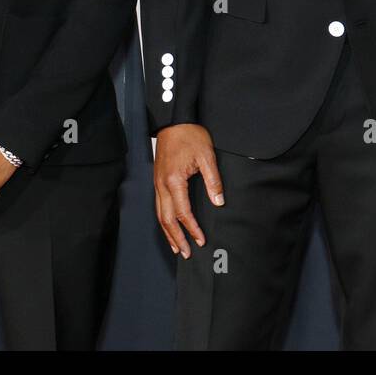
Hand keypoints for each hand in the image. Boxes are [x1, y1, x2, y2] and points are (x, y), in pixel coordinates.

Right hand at [153, 124, 222, 258]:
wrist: (174, 121)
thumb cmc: (190, 136)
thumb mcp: (207, 156)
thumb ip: (213, 181)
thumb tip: (218, 201)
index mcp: (174, 181)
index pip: (183, 213)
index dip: (192, 229)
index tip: (201, 240)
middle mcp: (162, 186)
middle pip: (167, 219)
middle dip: (176, 238)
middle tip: (185, 253)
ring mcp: (157, 183)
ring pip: (160, 214)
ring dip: (168, 232)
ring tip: (176, 246)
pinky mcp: (157, 180)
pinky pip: (158, 205)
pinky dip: (163, 220)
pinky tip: (168, 225)